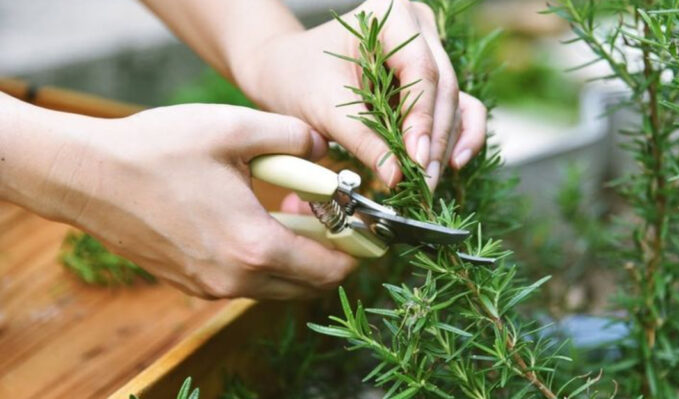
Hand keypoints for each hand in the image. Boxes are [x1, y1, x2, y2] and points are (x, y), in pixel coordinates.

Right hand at [5, 102, 356, 298]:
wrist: (87, 177)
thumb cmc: (157, 149)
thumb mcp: (236, 129)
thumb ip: (294, 137)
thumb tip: (324, 149)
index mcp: (254, 246)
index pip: (329, 268)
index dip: (357, 250)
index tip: (365, 228)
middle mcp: (236, 280)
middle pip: (308, 284)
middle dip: (329, 252)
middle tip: (327, 212)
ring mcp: (211, 287)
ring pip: (278, 285)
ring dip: (296, 255)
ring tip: (290, 209)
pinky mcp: (191, 284)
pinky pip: (247, 281)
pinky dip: (265, 259)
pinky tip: (254, 219)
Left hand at [232, 0, 486, 189]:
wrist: (285, 71)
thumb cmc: (298, 79)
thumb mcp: (325, 110)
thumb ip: (363, 141)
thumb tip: (396, 177)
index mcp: (390, 15)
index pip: (420, 70)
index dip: (423, 118)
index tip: (416, 159)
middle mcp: (418, 27)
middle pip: (443, 88)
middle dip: (435, 140)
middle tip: (425, 182)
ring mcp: (430, 51)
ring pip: (454, 101)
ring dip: (445, 145)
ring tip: (429, 182)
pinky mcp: (432, 78)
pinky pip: (458, 106)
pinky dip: (458, 136)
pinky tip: (453, 164)